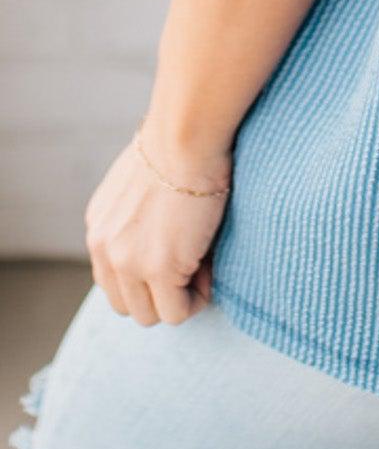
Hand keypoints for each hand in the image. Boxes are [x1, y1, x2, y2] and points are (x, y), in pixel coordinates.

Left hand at [84, 124, 232, 325]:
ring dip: (179, 297)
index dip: (148, 275)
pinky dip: (197, 298)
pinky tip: (210, 266)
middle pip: (127, 304)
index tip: (178, 252)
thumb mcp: (140, 179)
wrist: (187, 134)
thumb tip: (165, 230)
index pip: (113, 278)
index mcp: (99, 226)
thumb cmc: (179, 142)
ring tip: (202, 263)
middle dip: (161, 292)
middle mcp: (104, 248)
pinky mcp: (160, 270)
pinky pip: (178, 312)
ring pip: (150, 314)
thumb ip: (137, 213)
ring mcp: (129, 262)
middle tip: (192, 261)